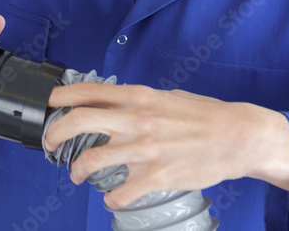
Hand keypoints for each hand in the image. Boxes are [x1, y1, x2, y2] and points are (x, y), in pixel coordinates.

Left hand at [44, 83, 288, 208]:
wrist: (239, 136)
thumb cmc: (204, 115)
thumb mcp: (166, 96)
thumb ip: (137, 100)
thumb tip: (111, 103)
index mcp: (138, 97)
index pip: (88, 90)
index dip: (61, 96)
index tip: (50, 104)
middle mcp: (137, 120)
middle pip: (79, 121)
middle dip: (55, 133)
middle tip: (50, 143)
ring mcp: (146, 149)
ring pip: (93, 159)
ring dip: (78, 170)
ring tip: (77, 174)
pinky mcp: (158, 176)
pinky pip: (121, 192)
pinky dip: (111, 199)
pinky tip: (112, 199)